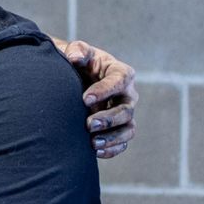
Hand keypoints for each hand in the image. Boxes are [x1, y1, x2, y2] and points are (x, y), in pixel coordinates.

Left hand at [57, 39, 138, 159]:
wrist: (76, 79)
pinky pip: (123, 143)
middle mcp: (127, 95)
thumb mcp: (78, 52)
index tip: (85, 99)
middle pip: (126, 110)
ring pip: (128, 129)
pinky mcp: (119, 129)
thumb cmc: (79, 63)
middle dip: (109, 119)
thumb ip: (77, 51)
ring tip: (93, 143)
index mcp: (121, 73)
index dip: (105, 90)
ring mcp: (125, 113)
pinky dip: (113, 149)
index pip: (119, 81)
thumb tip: (75, 58)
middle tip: (89, 124)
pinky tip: (96, 152)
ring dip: (113, 138)